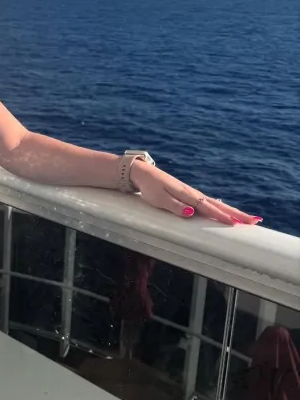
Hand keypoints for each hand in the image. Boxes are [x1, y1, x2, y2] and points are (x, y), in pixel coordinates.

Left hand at [131, 161, 261, 226]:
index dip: (223, 216)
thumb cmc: (150, 188)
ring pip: (217, 204)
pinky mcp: (189, 195)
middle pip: (219, 205)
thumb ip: (175, 207)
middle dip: (237, 214)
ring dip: (233, 211)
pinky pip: (210, 203)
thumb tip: (192, 213)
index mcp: (188, 196)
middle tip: (256, 221)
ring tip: (249, 219)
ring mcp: (193, 194)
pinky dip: (221, 207)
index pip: (209, 208)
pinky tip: (227, 211)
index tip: (238, 224)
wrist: (142, 174)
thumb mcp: (159, 199)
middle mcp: (194, 194)